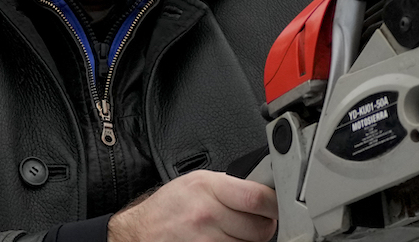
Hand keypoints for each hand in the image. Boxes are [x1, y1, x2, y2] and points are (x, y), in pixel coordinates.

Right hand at [108, 170, 276, 241]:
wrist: (140, 231)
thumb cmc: (170, 206)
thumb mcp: (198, 182)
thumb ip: (231, 185)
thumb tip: (265, 188)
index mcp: (208, 188)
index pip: (257, 197)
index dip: (275, 204)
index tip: (278, 205)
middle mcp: (207, 215)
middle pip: (260, 228)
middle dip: (265, 225)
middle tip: (258, 220)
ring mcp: (205, 241)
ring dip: (249, 240)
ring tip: (234, 230)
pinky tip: (225, 240)